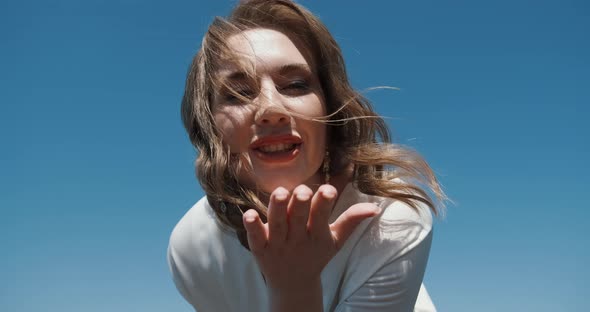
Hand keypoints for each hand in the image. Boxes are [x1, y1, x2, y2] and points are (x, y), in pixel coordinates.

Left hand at [242, 184, 380, 292]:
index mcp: (317, 236)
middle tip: (303, 191)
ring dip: (278, 209)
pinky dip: (252, 227)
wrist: (293, 284)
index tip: (327, 190)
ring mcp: (278, 245)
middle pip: (298, 219)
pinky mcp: (260, 249)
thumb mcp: (336, 240)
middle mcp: (297, 240)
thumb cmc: (316, 254)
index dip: (324, 204)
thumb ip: (352, 221)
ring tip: (281, 193)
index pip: (321, 217)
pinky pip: (255, 237)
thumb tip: (375, 206)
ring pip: (277, 225)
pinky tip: (249, 214)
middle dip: (301, 205)